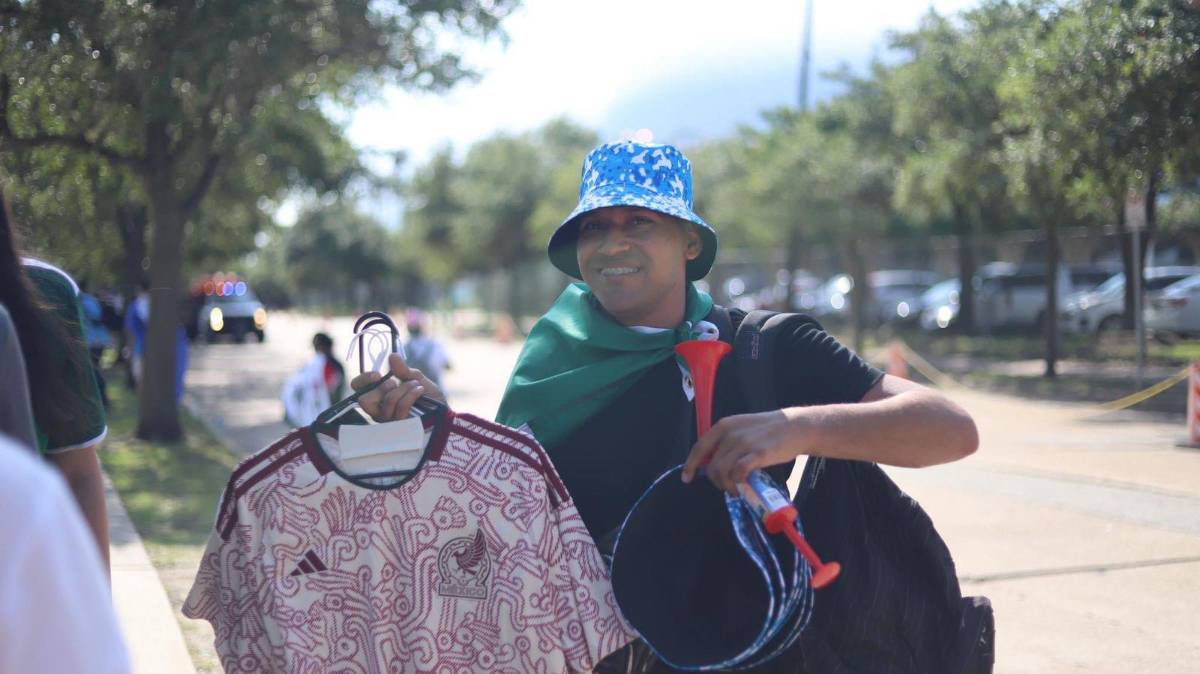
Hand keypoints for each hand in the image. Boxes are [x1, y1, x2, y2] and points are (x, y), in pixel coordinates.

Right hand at [350, 353, 446, 421]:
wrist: (445, 413)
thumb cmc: (428, 398)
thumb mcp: (416, 379)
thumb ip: (403, 370)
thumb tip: (392, 356)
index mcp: (378, 397)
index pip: (357, 388)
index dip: (363, 380)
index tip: (378, 374)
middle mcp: (379, 411)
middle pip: (364, 401)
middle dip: (382, 388)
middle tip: (395, 383)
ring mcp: (389, 422)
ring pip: (387, 402)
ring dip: (404, 389)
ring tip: (416, 386)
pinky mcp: (401, 429)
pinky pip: (401, 408)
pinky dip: (411, 395)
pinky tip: (420, 391)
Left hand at [680, 408, 810, 493]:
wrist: (795, 427)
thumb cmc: (768, 430)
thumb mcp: (742, 429)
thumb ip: (727, 442)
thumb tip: (713, 463)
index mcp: (724, 426)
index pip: (699, 448)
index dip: (691, 465)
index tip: (687, 478)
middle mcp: (730, 433)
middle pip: (711, 466)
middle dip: (716, 481)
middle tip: (727, 487)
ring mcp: (744, 443)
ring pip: (722, 471)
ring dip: (726, 486)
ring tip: (736, 490)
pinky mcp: (758, 454)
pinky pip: (738, 472)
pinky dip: (737, 483)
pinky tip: (743, 487)